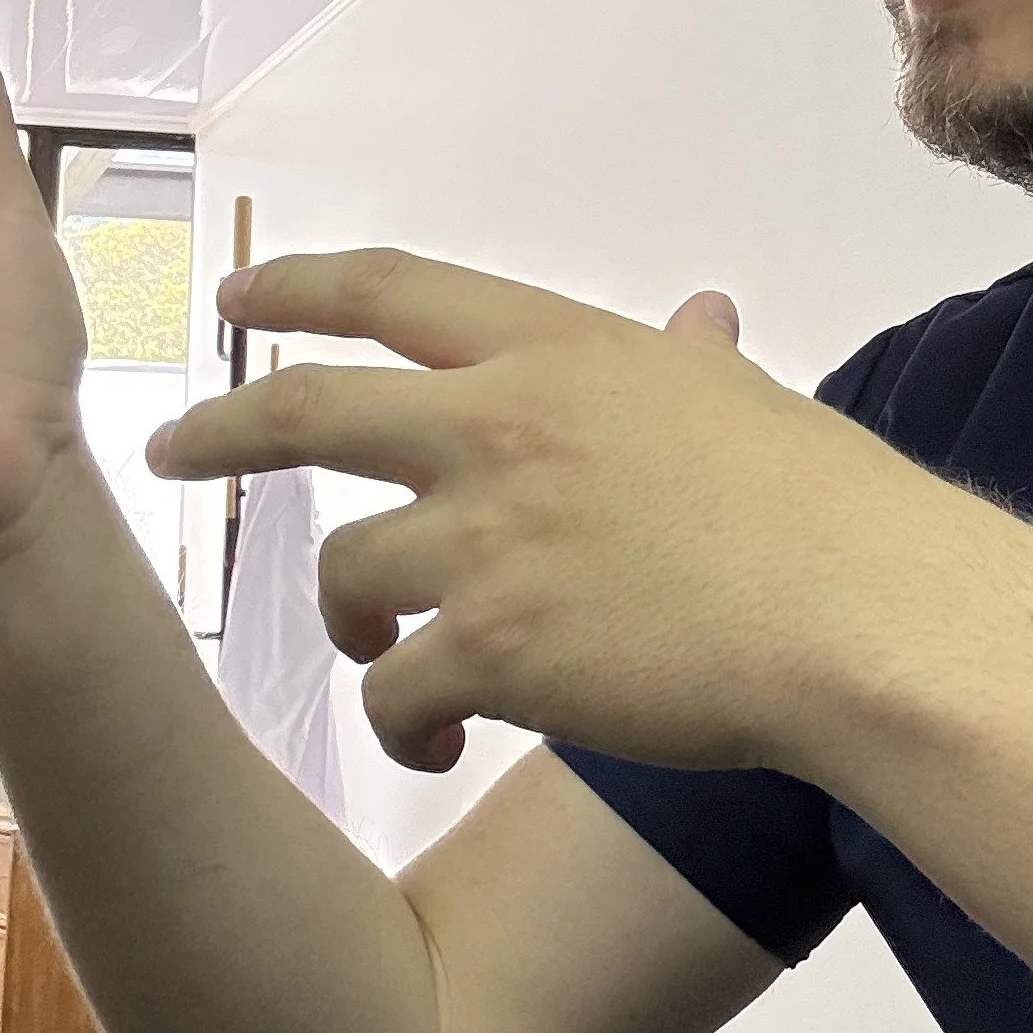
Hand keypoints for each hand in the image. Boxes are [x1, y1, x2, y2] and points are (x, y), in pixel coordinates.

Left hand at [146, 247, 967, 774]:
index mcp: (554, 347)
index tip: (239, 299)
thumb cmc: (822, 507)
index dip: (294, 289)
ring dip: (347, 622)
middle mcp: (497, 424)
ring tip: (383, 659)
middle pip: (302, 411)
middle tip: (171, 450)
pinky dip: (400, 722)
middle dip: (217, 429)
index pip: (386, 291)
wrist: (860, 616)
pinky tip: (439, 742)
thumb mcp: (740, 402)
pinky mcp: (492, 651)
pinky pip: (392, 692)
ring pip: (345, 576)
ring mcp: (486, 539)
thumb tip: (702, 318)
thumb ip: (689, 362)